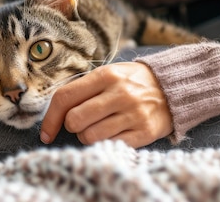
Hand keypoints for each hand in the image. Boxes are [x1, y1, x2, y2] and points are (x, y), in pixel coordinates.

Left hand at [40, 62, 173, 147]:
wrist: (173, 87)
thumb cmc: (131, 82)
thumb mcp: (109, 74)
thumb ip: (83, 89)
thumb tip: (53, 115)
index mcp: (105, 75)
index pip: (65, 97)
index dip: (50, 118)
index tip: (46, 132)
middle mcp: (119, 93)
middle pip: (74, 120)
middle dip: (71, 126)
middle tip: (80, 123)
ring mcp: (133, 113)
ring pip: (89, 136)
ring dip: (87, 137)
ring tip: (98, 127)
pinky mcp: (144, 132)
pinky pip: (110, 145)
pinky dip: (104, 143)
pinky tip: (112, 134)